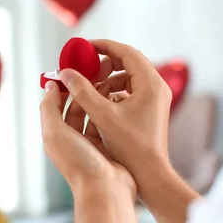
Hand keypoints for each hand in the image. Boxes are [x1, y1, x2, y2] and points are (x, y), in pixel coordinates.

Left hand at [40, 81, 135, 198]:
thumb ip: (49, 108)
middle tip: (96, 73)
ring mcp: (90, 145)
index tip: (75, 72)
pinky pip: (107, 125)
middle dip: (83, 92)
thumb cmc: (79, 164)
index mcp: (55, 137)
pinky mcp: (107, 148)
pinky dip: (110, 112)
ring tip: (109, 82)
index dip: (63, 88)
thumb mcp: (56, 133)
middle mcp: (71, 141)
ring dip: (98, 100)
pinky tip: (118, 100)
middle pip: (75, 109)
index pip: (55, 106)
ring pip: (92, 115)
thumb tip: (50, 86)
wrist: (106, 190)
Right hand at [58, 40, 172, 188]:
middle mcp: (156, 88)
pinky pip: (129, 92)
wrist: (151, 175)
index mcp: (151, 84)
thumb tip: (65, 72)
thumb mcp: (103, 116)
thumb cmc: (131, 148)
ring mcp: (154, 100)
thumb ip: (83, 91)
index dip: (103, 46)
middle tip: (83, 70)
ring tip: (88, 90)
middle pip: (127, 63)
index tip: (83, 48)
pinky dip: (112, 94)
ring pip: (126, 79)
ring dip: (106, 81)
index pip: (126, 52)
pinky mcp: (149, 111)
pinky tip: (99, 105)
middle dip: (102, 65)